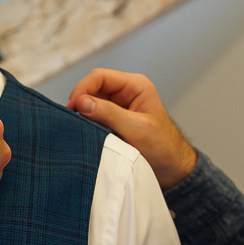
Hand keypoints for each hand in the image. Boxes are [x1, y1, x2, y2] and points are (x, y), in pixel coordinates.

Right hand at [67, 69, 196, 189]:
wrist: (172, 167)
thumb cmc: (163, 147)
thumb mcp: (136, 129)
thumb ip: (109, 113)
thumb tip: (81, 102)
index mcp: (136, 86)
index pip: (100, 76)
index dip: (82, 89)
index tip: (72, 108)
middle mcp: (126, 91)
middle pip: (93, 87)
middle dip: (80, 102)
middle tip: (72, 120)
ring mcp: (119, 104)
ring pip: (91, 101)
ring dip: (83, 114)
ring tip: (80, 128)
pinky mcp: (114, 118)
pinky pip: (94, 115)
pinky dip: (87, 122)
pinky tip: (86, 132)